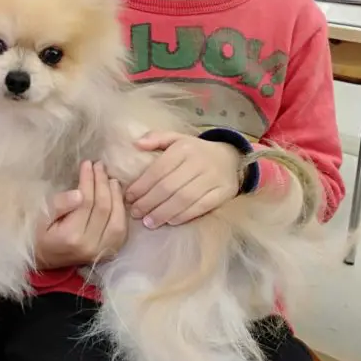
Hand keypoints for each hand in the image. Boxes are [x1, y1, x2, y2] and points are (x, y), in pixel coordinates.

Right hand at [35, 161, 127, 269]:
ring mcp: (102, 251)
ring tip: (111, 179)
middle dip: (103, 183)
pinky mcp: (109, 252)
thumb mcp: (41, 217)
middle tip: (100, 166)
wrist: (45, 263)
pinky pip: (122, 231)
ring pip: (118, 220)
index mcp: (71, 236)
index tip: (87, 164)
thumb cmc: (40, 236)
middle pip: (104, 209)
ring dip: (116, 196)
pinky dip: (122, 212)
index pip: (86, 202)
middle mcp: (90, 245)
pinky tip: (117, 198)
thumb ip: (59, 205)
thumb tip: (79, 193)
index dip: (89, 180)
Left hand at [125, 132, 242, 227]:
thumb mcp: (177, 139)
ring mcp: (212, 178)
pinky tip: (170, 221)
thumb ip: (156, 138)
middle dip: (149, 202)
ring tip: (149, 222)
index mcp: (183, 148)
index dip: (142, 185)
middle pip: (169, 186)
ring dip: (163, 212)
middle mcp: (198, 162)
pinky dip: (184, 216)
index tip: (128, 197)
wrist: (231, 158)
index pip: (158, 170)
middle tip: (135, 213)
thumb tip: (135, 144)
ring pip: (184, 199)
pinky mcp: (223, 193)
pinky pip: (201, 207)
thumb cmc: (195, 151)